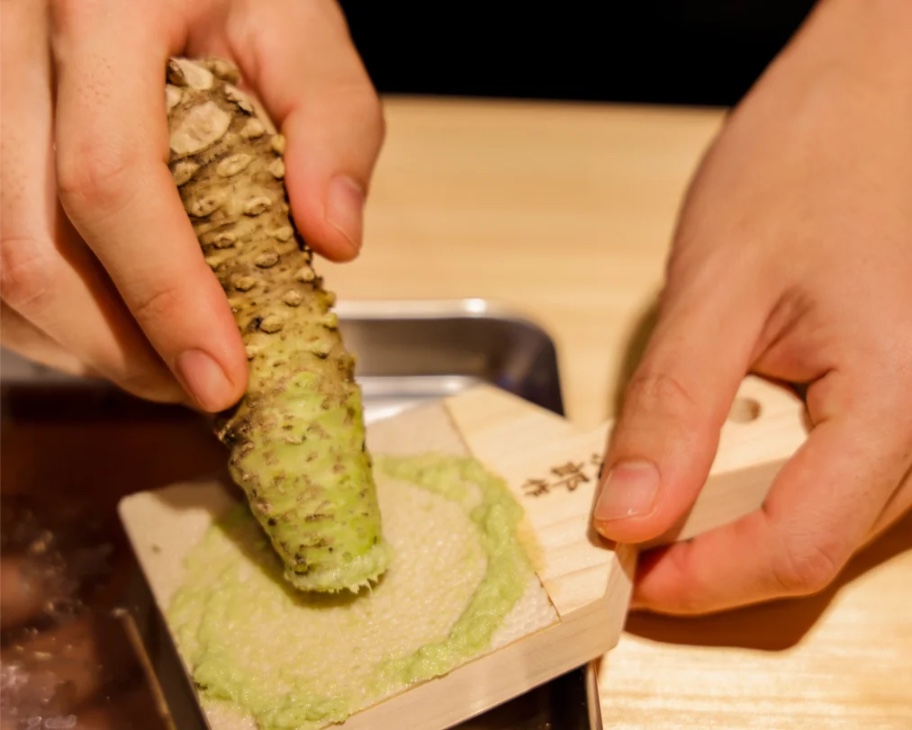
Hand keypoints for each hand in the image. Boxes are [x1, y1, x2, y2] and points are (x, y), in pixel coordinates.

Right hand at [1, 0, 383, 410]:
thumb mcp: (300, 26)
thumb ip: (332, 121)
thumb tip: (334, 239)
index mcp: (99, 11)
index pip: (108, 180)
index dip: (165, 298)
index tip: (222, 378)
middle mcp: (6, 45)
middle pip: (25, 245)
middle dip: (118, 348)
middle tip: (198, 386)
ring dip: (80, 342)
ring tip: (164, 359)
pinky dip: (48, 315)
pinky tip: (112, 320)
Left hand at [592, 0, 911, 613]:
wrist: (879, 91)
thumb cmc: (815, 159)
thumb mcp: (718, 285)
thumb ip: (673, 409)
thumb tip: (631, 515)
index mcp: (897, 401)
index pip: (797, 548)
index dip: (703, 581)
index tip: (628, 578)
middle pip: (812, 542)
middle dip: (711, 555)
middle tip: (628, 534)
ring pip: (823, 515)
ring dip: (732, 519)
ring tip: (658, 487)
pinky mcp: (898, 398)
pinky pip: (831, 471)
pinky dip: (760, 478)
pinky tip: (710, 446)